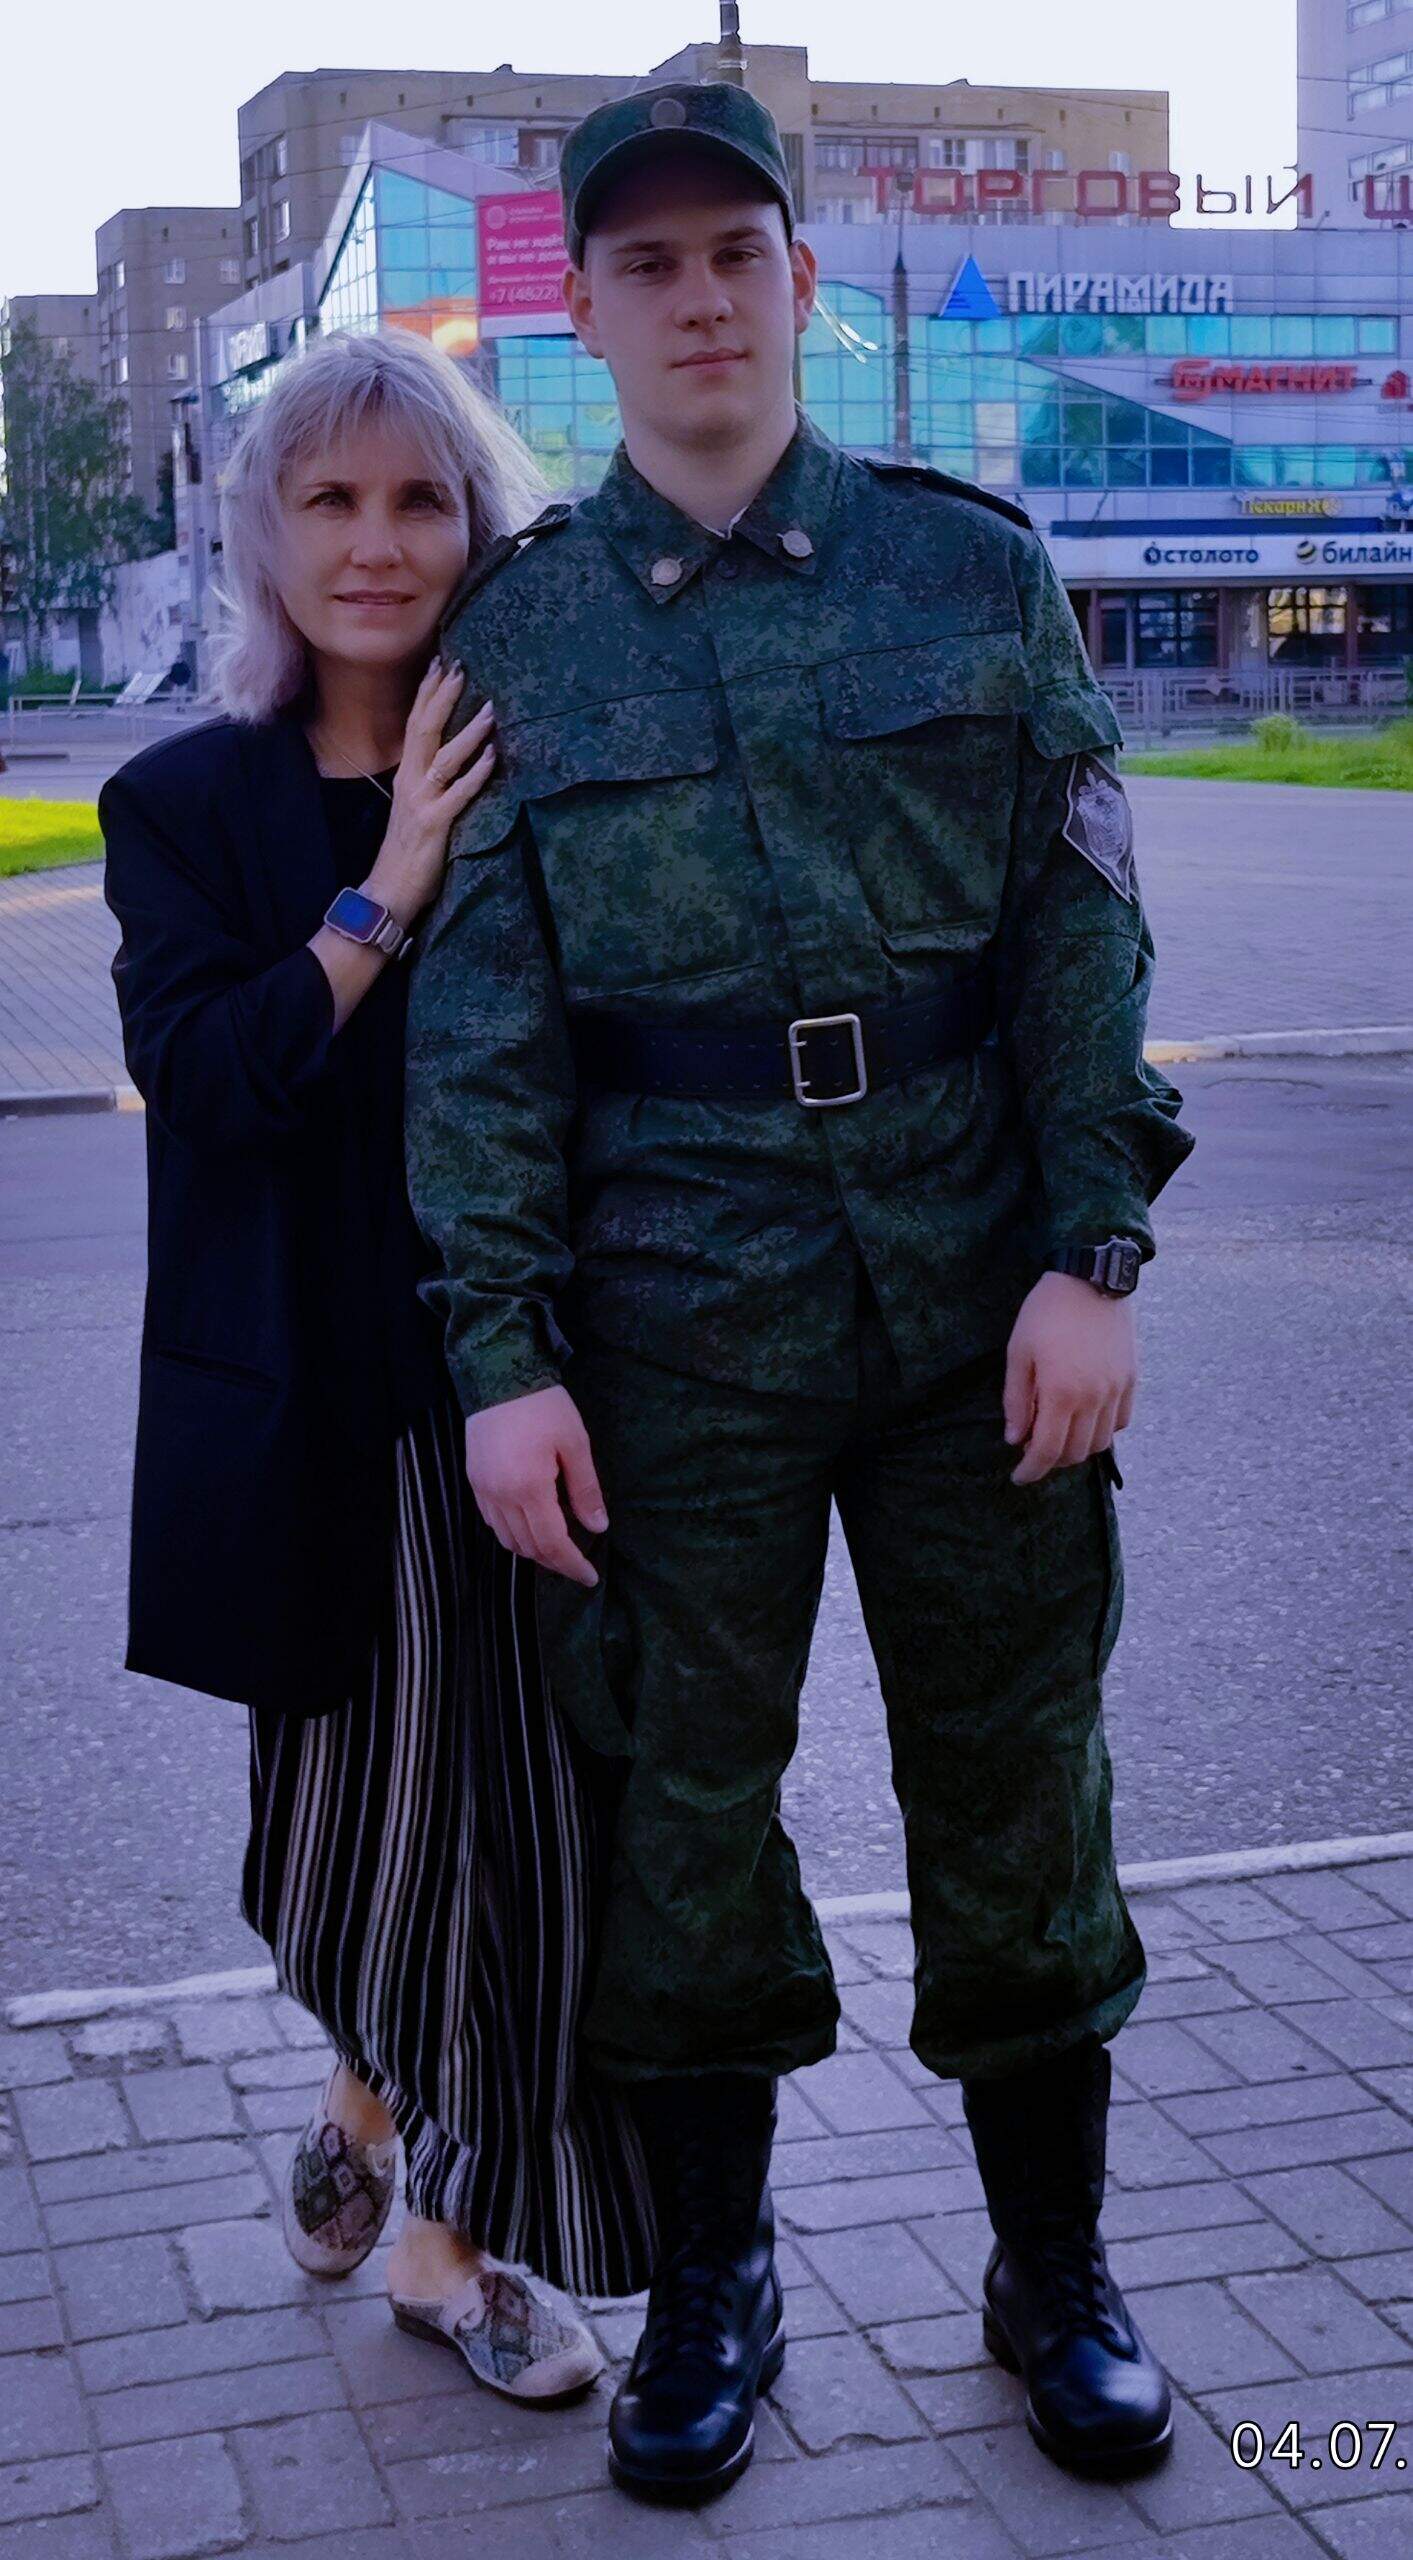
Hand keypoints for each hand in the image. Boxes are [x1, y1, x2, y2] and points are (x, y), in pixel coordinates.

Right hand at [364, 658, 495, 923]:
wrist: (389, 889)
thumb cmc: (407, 849)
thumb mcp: (415, 805)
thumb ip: (429, 780)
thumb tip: (451, 757)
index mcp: (406, 774)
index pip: (414, 724)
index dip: (427, 693)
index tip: (441, 663)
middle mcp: (411, 781)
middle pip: (424, 729)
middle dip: (443, 697)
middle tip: (462, 668)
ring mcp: (422, 802)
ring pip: (445, 757)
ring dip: (468, 732)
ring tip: (490, 709)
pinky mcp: (435, 824)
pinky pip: (458, 794)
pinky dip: (476, 774)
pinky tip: (494, 757)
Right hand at [465, 1385, 607, 1587]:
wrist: (498, 1374)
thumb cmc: (543, 1406)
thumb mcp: (575, 1444)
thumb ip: (586, 1490)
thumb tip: (598, 1527)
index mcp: (528, 1488)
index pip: (552, 1544)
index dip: (571, 1565)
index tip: (590, 1577)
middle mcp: (501, 1497)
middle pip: (528, 1547)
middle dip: (554, 1561)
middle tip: (578, 1564)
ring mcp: (483, 1490)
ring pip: (507, 1539)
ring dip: (532, 1550)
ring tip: (557, 1548)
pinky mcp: (474, 1481)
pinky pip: (492, 1522)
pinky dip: (512, 1533)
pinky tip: (531, 1525)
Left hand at [1003, 1273, 1135, 1485]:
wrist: (1091, 1278)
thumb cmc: (1046, 1313)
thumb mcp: (1019, 1353)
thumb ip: (1017, 1400)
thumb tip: (1015, 1439)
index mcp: (1062, 1393)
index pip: (1047, 1450)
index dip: (1031, 1470)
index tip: (1019, 1476)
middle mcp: (1094, 1398)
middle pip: (1076, 1452)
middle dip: (1052, 1461)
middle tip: (1033, 1450)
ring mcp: (1117, 1390)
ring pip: (1101, 1442)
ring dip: (1078, 1448)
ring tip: (1059, 1434)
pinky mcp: (1132, 1378)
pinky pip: (1121, 1421)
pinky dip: (1102, 1430)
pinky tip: (1085, 1418)